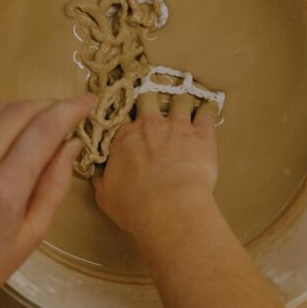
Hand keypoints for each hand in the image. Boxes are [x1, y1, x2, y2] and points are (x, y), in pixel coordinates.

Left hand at [0, 95, 92, 307]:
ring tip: (45, 121)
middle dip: (50, 104)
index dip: (70, 109)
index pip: (43, 130)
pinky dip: (0, 122)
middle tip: (71, 112)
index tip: (90, 101)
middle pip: (19, 111)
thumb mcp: (31, 236)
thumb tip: (71, 145)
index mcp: (3, 189)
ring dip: (25, 108)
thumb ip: (54, 186)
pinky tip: (13, 136)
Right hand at [94, 93, 219, 238]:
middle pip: (149, 99)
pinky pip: (208, 113)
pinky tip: (209, 110)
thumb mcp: (106, 196)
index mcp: (125, 137)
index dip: (129, 123)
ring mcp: (178, 126)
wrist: (170, 209)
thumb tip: (97, 172)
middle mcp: (150, 125)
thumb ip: (101, 179)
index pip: (124, 119)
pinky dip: (208, 110)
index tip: (132, 127)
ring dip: (182, 103)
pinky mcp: (202, 135)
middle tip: (155, 107)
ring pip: (180, 101)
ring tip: (185, 107)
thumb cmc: (135, 206)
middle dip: (152, 101)